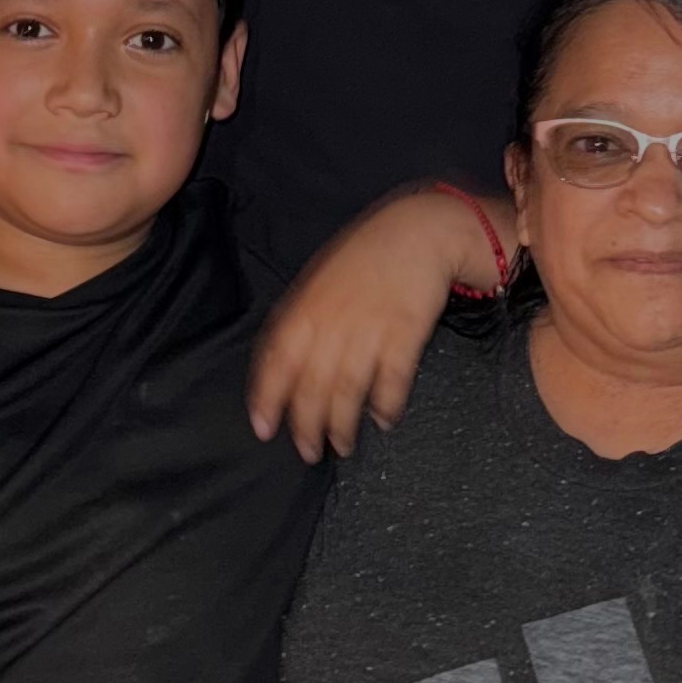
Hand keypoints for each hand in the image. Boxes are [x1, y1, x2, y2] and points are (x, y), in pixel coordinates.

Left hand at [248, 185, 516, 461]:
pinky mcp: (405, 334)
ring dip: (343, 425)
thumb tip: (281, 369)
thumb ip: (299, 320)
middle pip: (311, 386)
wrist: (418, 231)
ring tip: (342, 445)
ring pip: (347, 391)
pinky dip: (386, 405)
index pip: (275, 361)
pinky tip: (383, 419)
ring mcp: (369, 329)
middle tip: (309, 452)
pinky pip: (392, 381)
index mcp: (304, 307)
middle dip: (307, 426)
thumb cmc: (364, 257)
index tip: (263, 428)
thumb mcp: (317, 281)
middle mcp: (331, 322)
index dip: (266, 398)